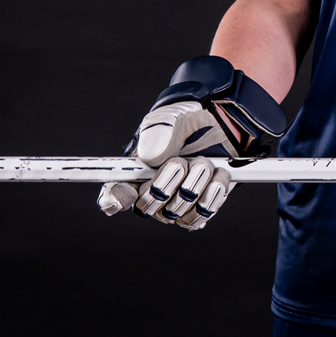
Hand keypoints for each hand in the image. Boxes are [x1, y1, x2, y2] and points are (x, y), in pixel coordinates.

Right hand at [98, 56, 286, 232]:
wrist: (221, 126)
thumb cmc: (186, 123)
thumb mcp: (171, 120)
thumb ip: (159, 134)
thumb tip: (152, 157)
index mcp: (133, 172)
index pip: (114, 193)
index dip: (114, 198)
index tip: (124, 194)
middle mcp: (150, 195)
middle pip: (147, 206)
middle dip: (166, 183)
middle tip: (181, 161)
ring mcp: (173, 206)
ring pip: (176, 212)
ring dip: (194, 184)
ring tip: (204, 162)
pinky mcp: (197, 211)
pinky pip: (200, 216)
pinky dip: (212, 194)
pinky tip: (218, 174)